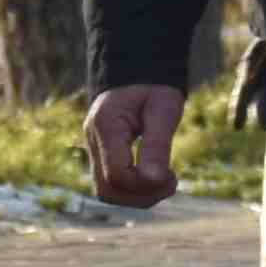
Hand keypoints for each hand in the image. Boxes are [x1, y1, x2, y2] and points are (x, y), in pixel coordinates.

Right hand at [85, 83, 188, 209]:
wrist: (138, 70)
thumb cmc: (154, 86)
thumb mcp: (163, 109)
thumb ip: (157, 144)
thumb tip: (155, 180)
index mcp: (106, 125)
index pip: (116, 174)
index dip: (145, 183)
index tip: (172, 174)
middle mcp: (93, 140)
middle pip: (108, 190)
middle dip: (142, 195)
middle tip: (171, 180)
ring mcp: (94, 149)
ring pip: (108, 192)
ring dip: (139, 196)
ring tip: (167, 180)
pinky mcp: (101, 155)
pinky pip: (112, 185)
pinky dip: (135, 189)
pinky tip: (156, 176)